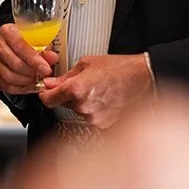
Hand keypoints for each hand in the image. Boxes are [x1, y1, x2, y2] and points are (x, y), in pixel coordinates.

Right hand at [0, 24, 59, 93]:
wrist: (13, 45)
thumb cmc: (26, 41)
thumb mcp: (38, 40)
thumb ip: (46, 48)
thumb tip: (52, 58)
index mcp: (7, 31)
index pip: (20, 47)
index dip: (34, 60)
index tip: (46, 69)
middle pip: (15, 64)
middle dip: (33, 73)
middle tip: (45, 76)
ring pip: (10, 77)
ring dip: (27, 82)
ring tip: (38, 80)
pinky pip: (6, 86)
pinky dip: (21, 89)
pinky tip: (30, 85)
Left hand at [38, 53, 152, 128]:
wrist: (143, 79)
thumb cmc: (119, 68)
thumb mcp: (87, 63)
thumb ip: (66, 76)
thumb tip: (51, 83)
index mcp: (76, 90)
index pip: (48, 100)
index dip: (45, 94)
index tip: (47, 91)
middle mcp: (83, 107)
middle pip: (64, 104)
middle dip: (68, 95)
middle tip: (83, 84)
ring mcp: (93, 118)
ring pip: (78, 111)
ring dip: (82, 103)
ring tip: (98, 90)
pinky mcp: (103, 125)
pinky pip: (90, 117)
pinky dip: (94, 110)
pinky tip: (105, 99)